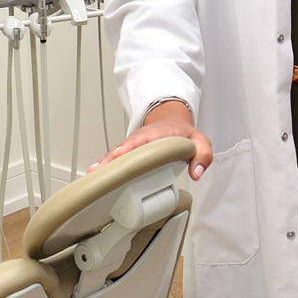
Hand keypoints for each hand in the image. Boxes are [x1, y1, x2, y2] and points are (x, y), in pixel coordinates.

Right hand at [88, 100, 212, 179]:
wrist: (173, 122)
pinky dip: (105, 164)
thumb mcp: (200, 141)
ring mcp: (134, 144)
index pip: (145, 138)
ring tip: (94, 173)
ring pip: (118, 151)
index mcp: (160, 133)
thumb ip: (203, 154)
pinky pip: (116, 157)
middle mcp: (144, 137)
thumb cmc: (184, 135)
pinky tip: (95, 175)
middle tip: (101, 168)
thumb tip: (197, 172)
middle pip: (126, 146)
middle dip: (113, 156)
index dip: (133, 146)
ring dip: (105, 161)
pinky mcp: (129, 151)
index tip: (123, 153)